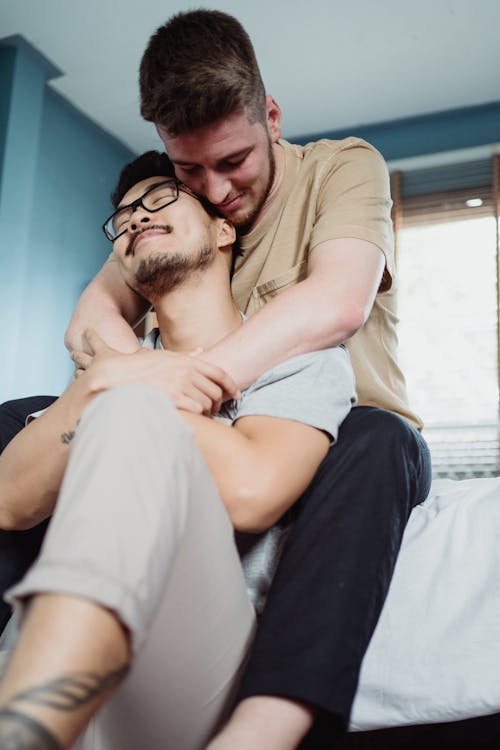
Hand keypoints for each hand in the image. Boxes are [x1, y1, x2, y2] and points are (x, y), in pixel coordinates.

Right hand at [71, 329, 239, 414]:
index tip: (235, 395)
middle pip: (216, 390)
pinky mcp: (173, 398)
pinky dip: (201, 418)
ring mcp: (180, 384)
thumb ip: (184, 356)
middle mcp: (185, 370)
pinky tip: (194, 421)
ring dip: (209, 413)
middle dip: (218, 403)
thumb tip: (201, 351)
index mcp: (185, 360)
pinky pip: (199, 410)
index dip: (231, 385)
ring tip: (202, 418)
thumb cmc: (135, 370)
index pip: (218, 373)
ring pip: (209, 402)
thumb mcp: (161, 357)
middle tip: (215, 411)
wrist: (110, 380)